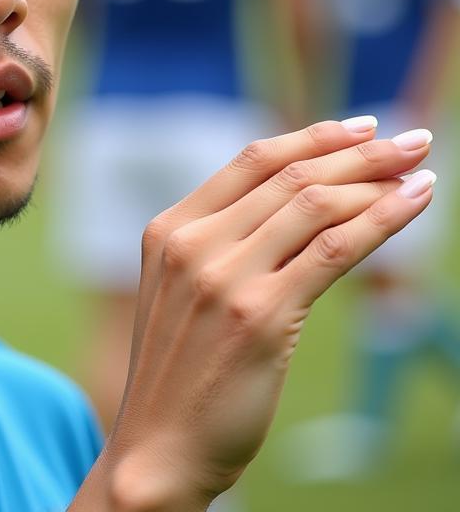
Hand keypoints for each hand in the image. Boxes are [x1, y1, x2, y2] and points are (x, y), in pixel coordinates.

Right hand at [71, 118, 433, 510]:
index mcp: (169, 229)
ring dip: (377, 178)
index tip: (359, 128)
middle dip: (359, 152)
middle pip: (289, 176)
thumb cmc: (178, 374)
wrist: (156, 448)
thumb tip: (295, 208)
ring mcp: (223, 275)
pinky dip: (383, 219)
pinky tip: (415, 203)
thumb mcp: (183, 293)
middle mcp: (192, 242)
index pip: (251, 162)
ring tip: (421, 167)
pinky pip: (335, 249)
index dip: (312, 138)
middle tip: (411, 139)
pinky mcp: (261, 314)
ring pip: (314, 204)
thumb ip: (222, 246)